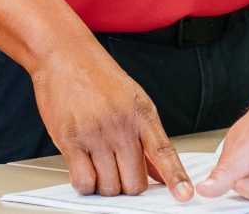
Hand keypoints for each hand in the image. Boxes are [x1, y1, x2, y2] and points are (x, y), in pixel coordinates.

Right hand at [32, 48, 192, 200]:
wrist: (64, 55)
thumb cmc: (97, 76)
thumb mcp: (133, 101)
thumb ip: (148, 139)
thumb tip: (162, 174)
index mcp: (142, 114)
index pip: (164, 152)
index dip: (176, 177)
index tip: (184, 194)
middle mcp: (121, 126)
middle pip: (134, 182)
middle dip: (129, 185)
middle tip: (121, 172)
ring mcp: (95, 134)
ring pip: (109, 186)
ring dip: (105, 185)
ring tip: (100, 165)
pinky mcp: (70, 141)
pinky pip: (83, 181)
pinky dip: (86, 184)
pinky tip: (85, 170)